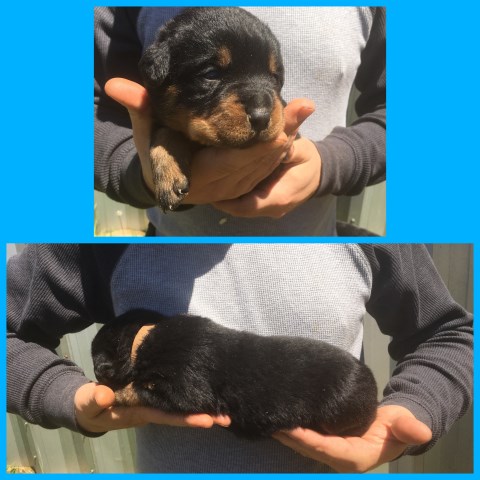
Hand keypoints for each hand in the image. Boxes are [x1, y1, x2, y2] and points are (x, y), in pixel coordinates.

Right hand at [74, 382, 230, 433]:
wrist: (90, 405)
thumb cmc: (89, 406)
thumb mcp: (86, 404)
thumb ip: (92, 399)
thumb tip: (104, 394)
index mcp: (140, 412)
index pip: (167, 416)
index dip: (186, 418)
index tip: (208, 420)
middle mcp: (152, 409)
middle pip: (181, 415)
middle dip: (204, 417)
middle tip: (228, 417)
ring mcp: (155, 403)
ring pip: (181, 406)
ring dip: (203, 408)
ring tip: (226, 410)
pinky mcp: (155, 394)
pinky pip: (176, 396)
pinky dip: (192, 396)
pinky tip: (207, 392)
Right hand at [104, 77, 314, 205]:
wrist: (160, 181)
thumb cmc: (155, 152)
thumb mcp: (147, 130)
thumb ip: (139, 107)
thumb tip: (115, 85)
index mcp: (198, 176)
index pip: (234, 159)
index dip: (259, 142)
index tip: (281, 121)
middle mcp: (219, 188)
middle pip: (256, 163)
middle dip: (281, 136)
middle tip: (302, 109)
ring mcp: (232, 191)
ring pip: (264, 169)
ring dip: (284, 145)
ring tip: (301, 115)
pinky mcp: (240, 189)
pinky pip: (263, 174)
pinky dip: (278, 155)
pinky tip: (292, 134)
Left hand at [212, 136, 320, 217]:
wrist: (322, 174)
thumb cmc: (310, 161)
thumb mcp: (301, 148)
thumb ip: (290, 138)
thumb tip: (283, 130)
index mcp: (280, 197)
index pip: (246, 206)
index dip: (226, 199)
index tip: (210, 188)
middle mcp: (274, 209)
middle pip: (240, 210)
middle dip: (222, 199)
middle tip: (202, 186)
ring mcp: (271, 210)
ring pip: (243, 208)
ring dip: (228, 199)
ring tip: (208, 185)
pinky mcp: (268, 206)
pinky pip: (248, 205)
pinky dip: (236, 196)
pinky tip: (224, 184)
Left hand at [272, 405, 431, 472]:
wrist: (393, 427)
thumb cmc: (397, 425)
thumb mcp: (404, 425)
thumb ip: (408, 428)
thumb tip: (422, 431)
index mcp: (354, 457)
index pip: (325, 449)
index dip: (307, 439)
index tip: (289, 427)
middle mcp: (338, 457)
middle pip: (308, 447)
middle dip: (288, 436)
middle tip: (268, 420)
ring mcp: (330, 450)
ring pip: (303, 443)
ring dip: (284, 433)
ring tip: (266, 418)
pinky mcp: (325, 441)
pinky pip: (305, 436)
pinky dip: (290, 429)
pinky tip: (276, 418)